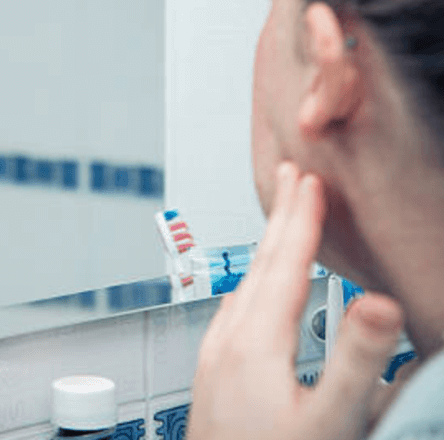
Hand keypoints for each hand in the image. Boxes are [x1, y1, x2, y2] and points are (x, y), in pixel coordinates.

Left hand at [187, 162, 403, 439]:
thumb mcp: (331, 422)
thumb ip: (354, 361)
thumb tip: (378, 302)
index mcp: (255, 344)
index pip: (284, 265)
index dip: (302, 219)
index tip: (312, 179)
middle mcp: (227, 344)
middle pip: (259, 268)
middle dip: (280, 220)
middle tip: (292, 177)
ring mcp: (215, 361)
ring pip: (243, 289)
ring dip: (266, 251)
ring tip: (282, 226)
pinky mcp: (213, 380)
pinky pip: (234, 315)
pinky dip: (253, 288)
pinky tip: (254, 299)